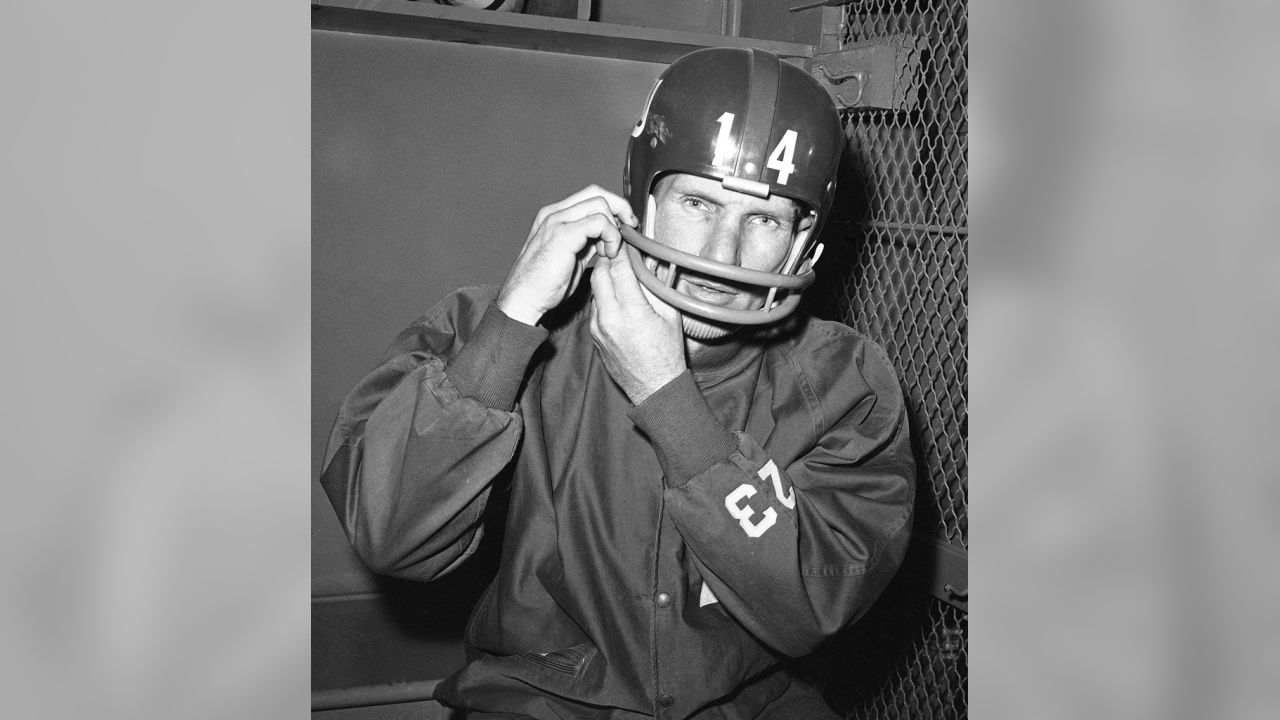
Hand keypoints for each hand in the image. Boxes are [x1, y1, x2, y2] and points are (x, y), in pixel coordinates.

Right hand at [497, 185, 638, 325]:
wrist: (524, 299)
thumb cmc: (545, 284)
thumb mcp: (572, 256)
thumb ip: (588, 241)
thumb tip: (610, 234)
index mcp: (555, 215)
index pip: (591, 195)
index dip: (614, 206)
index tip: (625, 226)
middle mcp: (554, 213)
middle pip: (597, 193)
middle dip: (620, 210)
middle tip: (628, 231)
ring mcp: (556, 221)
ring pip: (600, 204)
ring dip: (614, 228)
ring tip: (609, 251)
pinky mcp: (562, 234)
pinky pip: (599, 222)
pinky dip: (610, 236)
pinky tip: (606, 254)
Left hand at [590, 247, 685, 403]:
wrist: (653, 387)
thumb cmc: (667, 353)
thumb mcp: (669, 315)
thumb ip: (656, 287)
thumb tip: (648, 263)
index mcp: (632, 311)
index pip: (620, 268)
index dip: (622, 251)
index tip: (625, 241)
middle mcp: (610, 318)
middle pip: (600, 274)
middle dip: (609, 260)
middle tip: (620, 252)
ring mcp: (598, 327)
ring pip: (595, 289)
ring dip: (605, 278)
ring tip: (619, 273)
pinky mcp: (594, 335)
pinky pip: (595, 306)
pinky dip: (603, 296)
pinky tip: (616, 296)